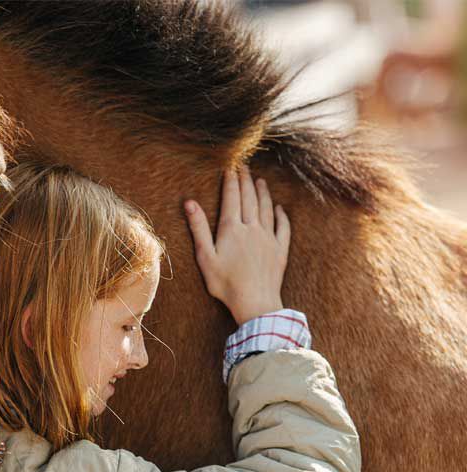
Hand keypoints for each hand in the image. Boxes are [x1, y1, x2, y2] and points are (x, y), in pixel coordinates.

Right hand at [184, 167, 289, 325]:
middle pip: (250, 198)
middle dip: (246, 180)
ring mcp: (268, 238)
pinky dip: (281, 215)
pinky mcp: (280, 250)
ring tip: (260, 181)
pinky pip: (282, 227)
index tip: (230, 167)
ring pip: (267, 208)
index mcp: (232, 229)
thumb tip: (190, 203)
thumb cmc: (226, 284)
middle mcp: (252, 228)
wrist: (255, 302)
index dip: (231, 181)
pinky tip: (279, 208)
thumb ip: (199, 228)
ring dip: (263, 193)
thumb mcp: (206, 257)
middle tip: (244, 166)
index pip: (232, 198)